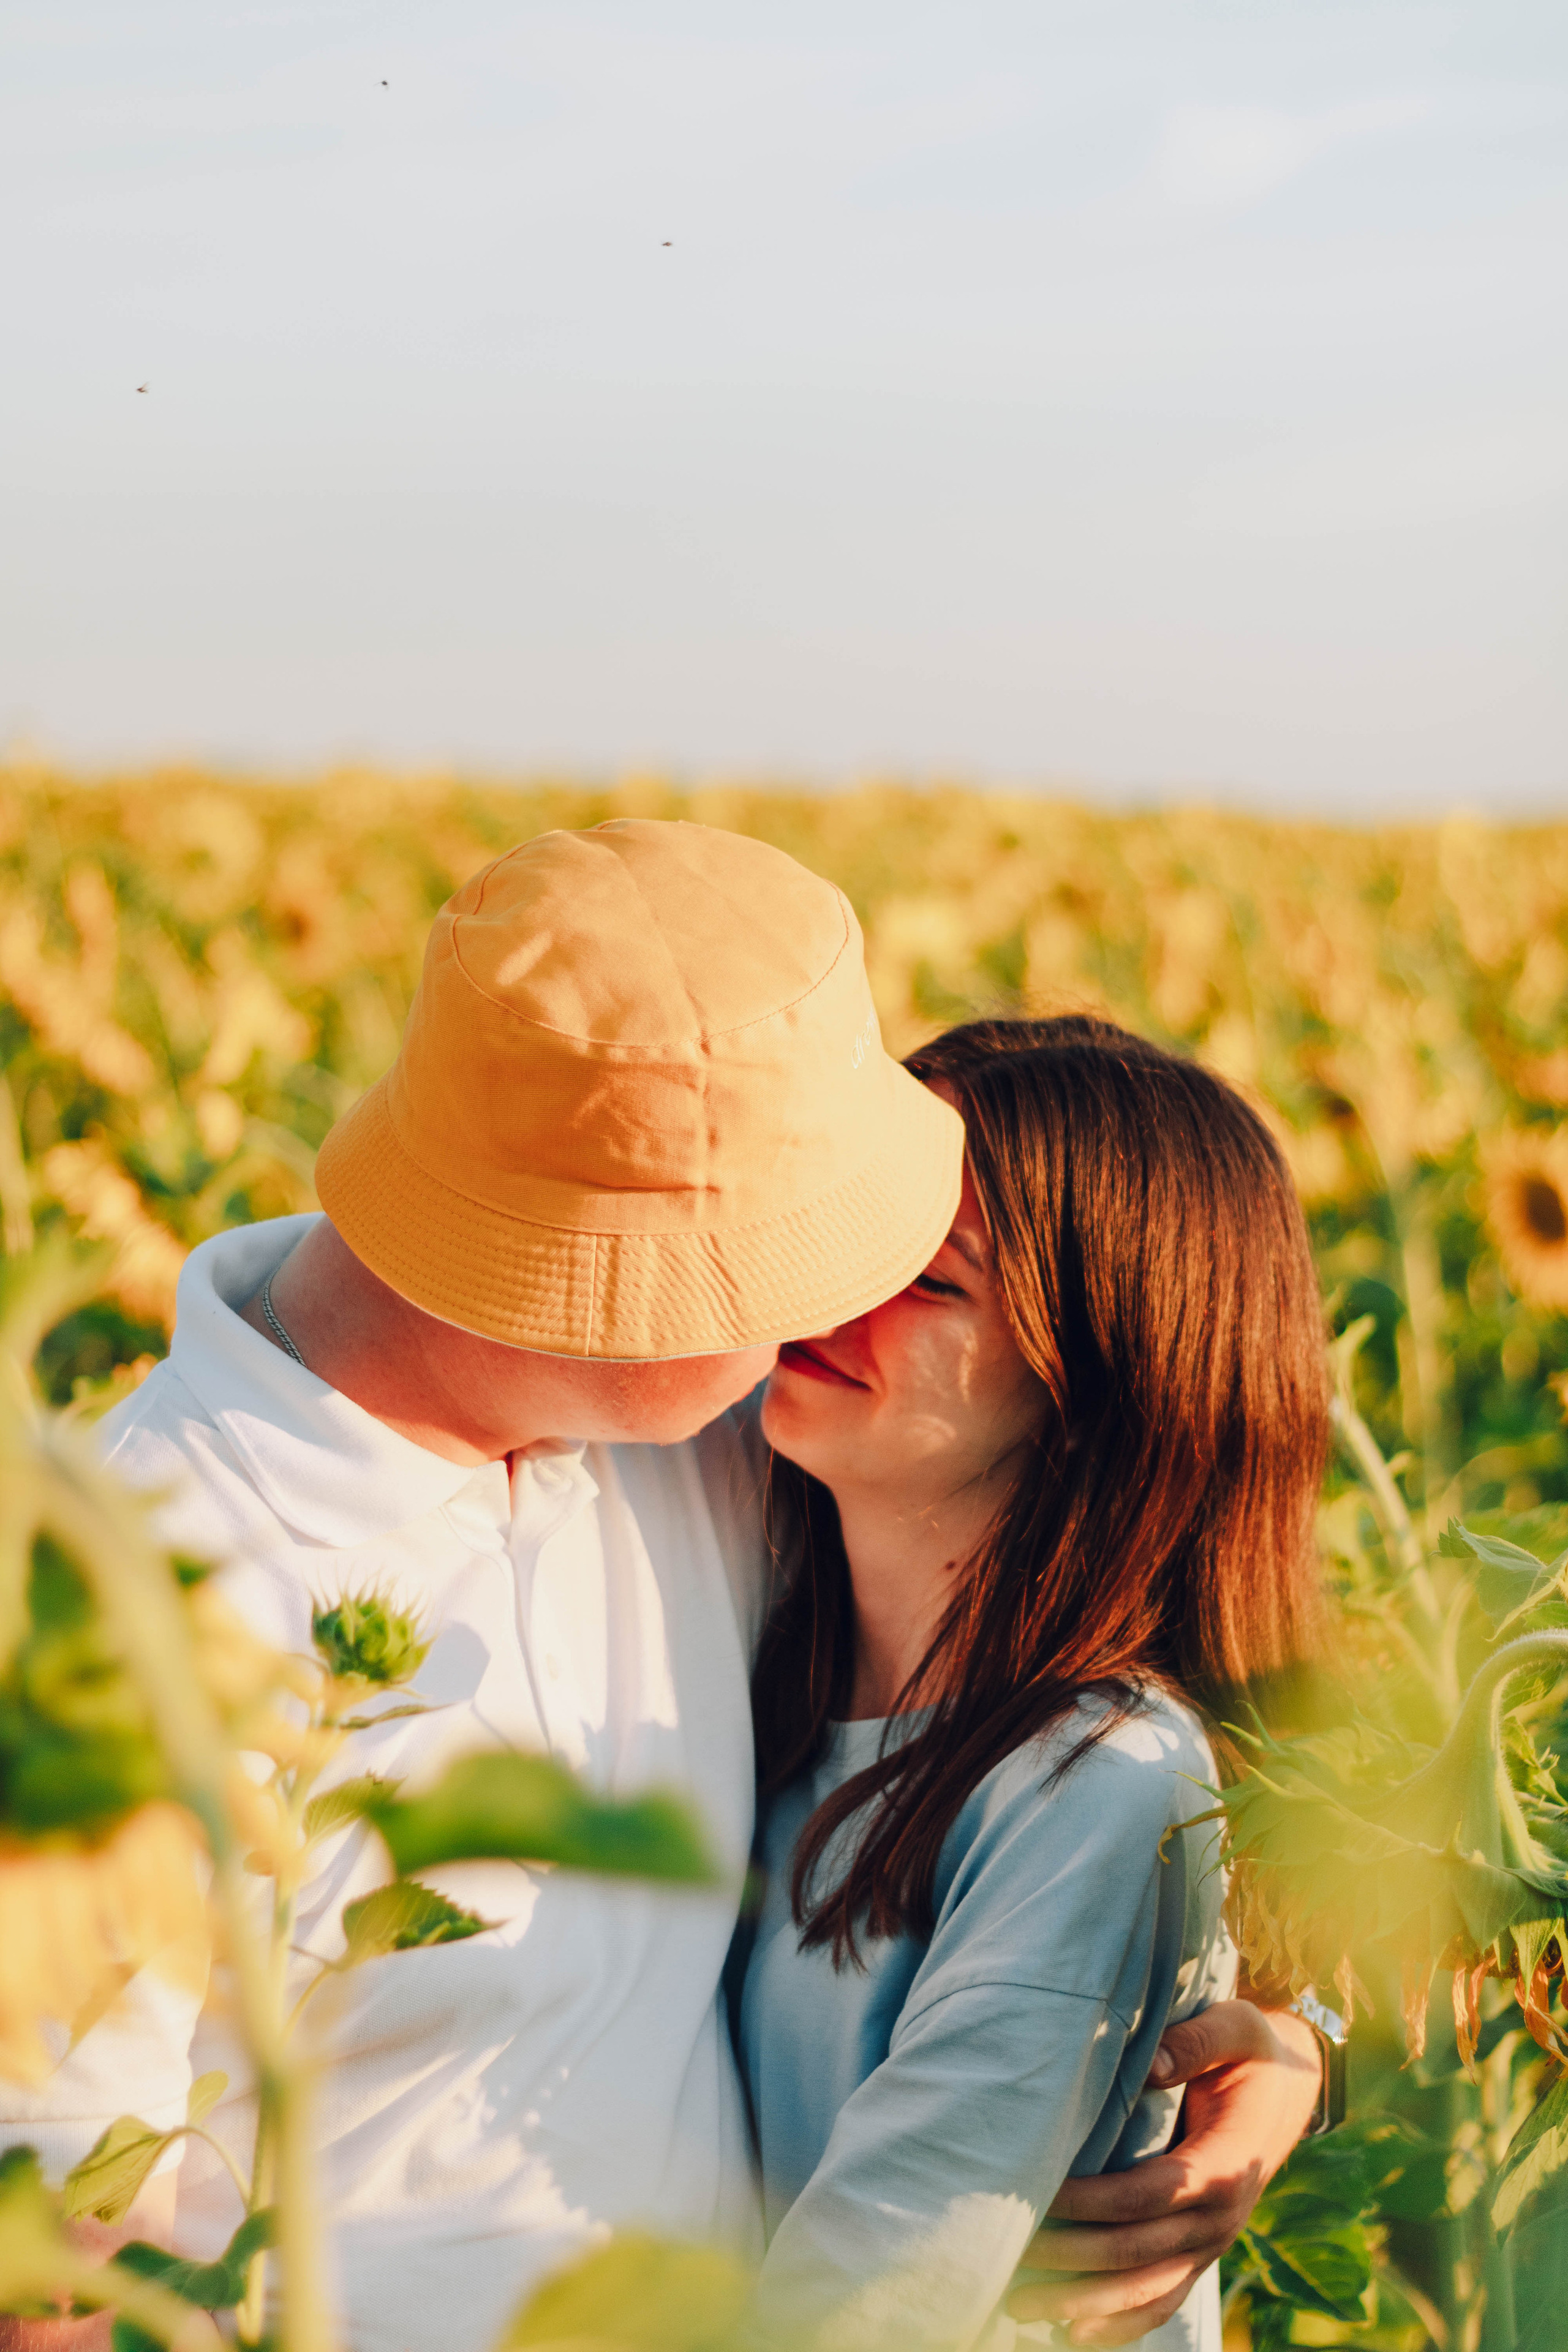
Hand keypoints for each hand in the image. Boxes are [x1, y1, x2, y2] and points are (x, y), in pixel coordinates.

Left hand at [1006, 2001, 1320, 2346]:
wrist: (1290, 2090)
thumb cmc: (1251, 2051)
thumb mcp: (1235, 2027)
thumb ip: (1195, 2042)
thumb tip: (1151, 2063)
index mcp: (1223, 2165)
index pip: (1144, 2195)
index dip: (1088, 2202)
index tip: (1035, 2199)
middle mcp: (1219, 2218)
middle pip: (1134, 2252)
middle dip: (1068, 2259)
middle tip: (1006, 2258)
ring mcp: (1212, 2244)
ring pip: (1145, 2291)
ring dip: (1083, 2306)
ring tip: (1020, 2309)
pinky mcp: (1202, 2253)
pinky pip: (1163, 2301)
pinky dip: (1120, 2324)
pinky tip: (1074, 2336)